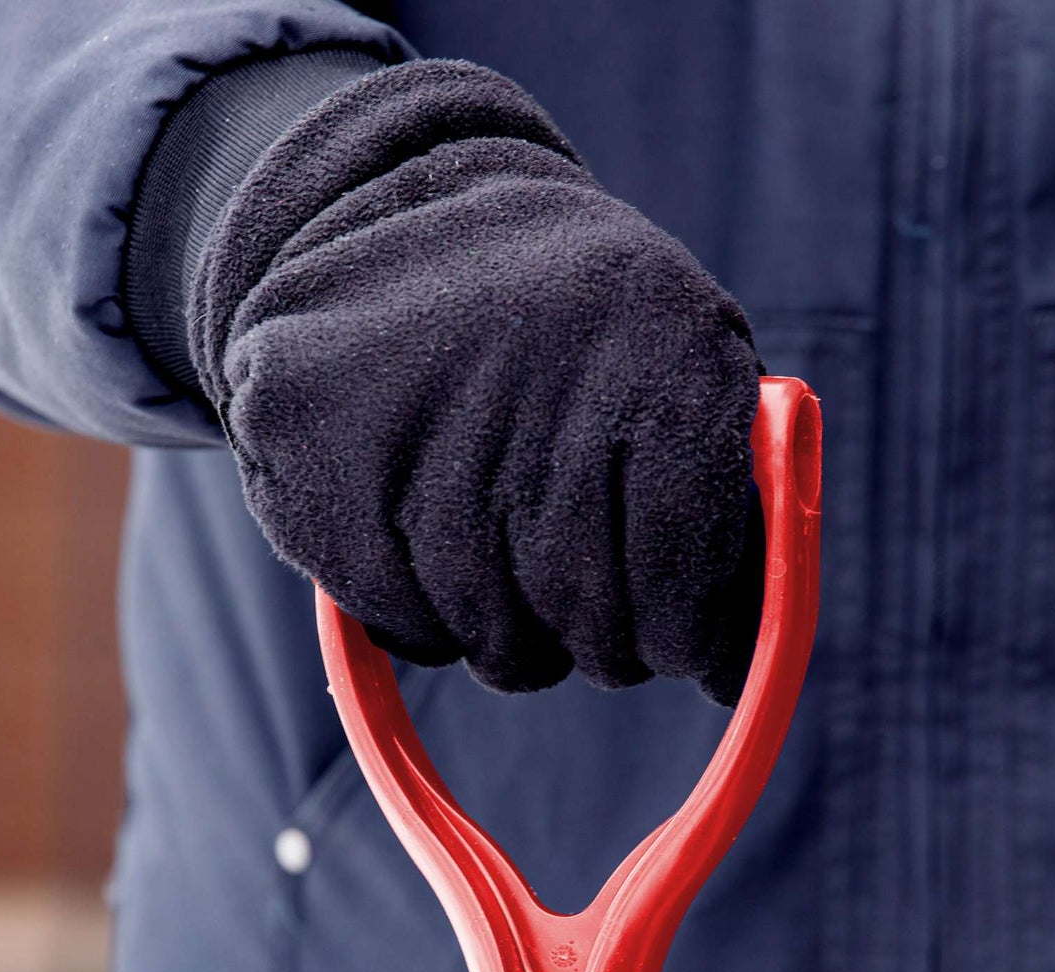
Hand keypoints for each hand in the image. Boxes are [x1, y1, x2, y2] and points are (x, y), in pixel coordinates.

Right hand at [191, 60, 762, 704]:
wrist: (390, 214)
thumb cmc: (569, 330)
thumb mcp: (674, 361)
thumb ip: (725, 502)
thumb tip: (742, 674)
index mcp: (657, 347)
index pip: (685, 565)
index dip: (691, 632)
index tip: (684, 649)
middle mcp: (535, 377)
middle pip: (589, 612)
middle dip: (608, 647)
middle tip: (600, 629)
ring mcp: (413, 420)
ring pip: (492, 635)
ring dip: (516, 641)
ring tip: (513, 575)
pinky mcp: (312, 458)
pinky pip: (405, 624)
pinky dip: (432, 624)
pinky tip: (435, 556)